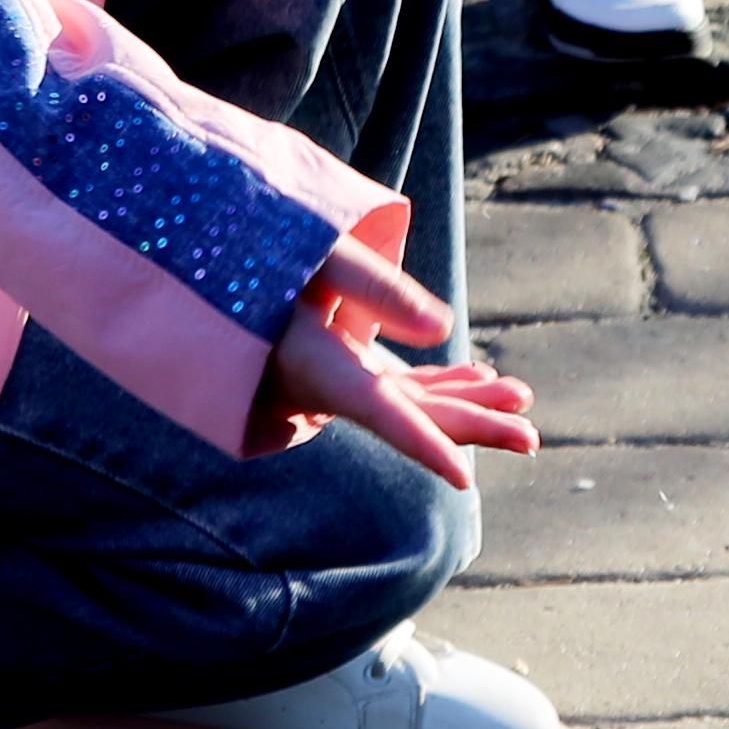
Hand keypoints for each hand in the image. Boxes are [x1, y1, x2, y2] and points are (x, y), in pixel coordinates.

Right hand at [260, 237, 536, 488]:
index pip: (378, 411)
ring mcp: (332, 377)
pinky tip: (478, 376)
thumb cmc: (252, 249)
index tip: (463, 479)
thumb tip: (447, 330)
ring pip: (407, 401)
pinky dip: (436, 381)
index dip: (422, 443)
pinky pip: (394, 383)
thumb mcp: (314, 254)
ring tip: (521, 398)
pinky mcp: (337, 363)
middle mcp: (323, 385)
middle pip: (408, 415)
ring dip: (464, 400)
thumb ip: (377, 289)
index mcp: (314, 362)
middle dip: (470, 424)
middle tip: (530, 437)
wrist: (198, 258)